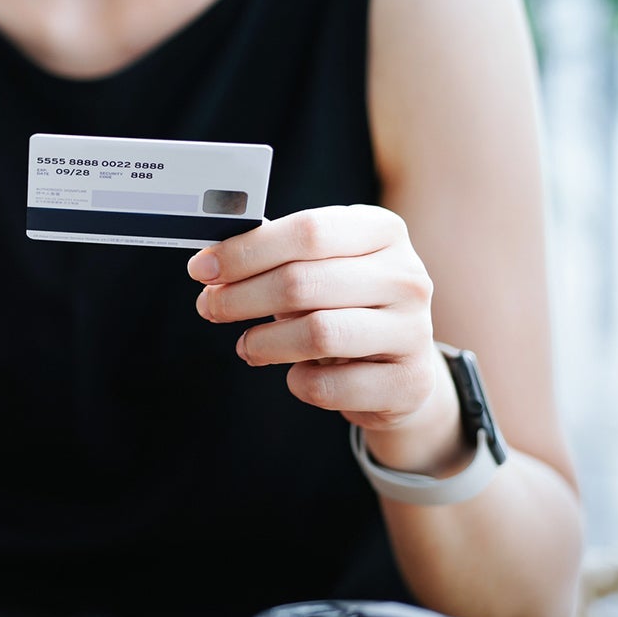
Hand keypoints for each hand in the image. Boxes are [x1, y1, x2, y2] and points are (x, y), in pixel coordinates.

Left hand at [188, 205, 466, 473]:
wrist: (401, 365)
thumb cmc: (344, 303)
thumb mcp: (319, 266)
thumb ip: (274, 257)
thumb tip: (210, 265)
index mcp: (383, 231)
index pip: (308, 232)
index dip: (246, 251)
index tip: (202, 269)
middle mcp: (407, 277)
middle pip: (302, 282)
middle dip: (240, 297)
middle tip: (209, 307)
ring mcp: (414, 331)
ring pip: (317, 333)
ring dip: (264, 342)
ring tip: (246, 345)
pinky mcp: (408, 382)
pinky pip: (330, 385)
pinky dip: (299, 381)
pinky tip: (296, 373)